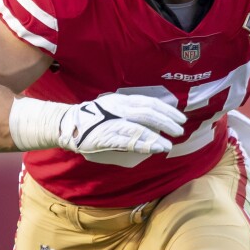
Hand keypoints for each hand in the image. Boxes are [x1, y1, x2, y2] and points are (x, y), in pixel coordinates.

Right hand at [58, 93, 186, 154]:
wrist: (68, 124)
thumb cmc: (94, 117)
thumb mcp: (113, 106)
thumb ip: (131, 111)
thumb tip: (154, 118)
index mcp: (123, 100)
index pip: (150, 102)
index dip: (167, 110)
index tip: (181, 117)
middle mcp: (119, 108)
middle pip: (148, 113)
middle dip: (167, 122)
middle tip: (180, 130)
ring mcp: (112, 122)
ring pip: (139, 128)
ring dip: (156, 137)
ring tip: (169, 145)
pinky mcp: (106, 137)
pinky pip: (127, 141)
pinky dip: (142, 145)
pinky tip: (154, 149)